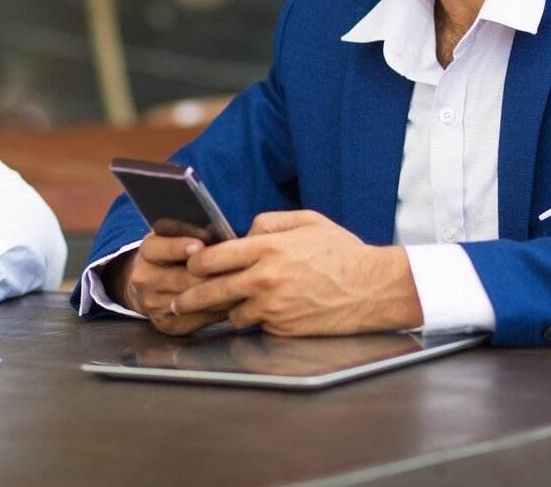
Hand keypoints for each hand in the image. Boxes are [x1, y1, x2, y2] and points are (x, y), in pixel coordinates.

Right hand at [106, 232, 228, 335]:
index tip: (199, 245)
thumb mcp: (177, 237)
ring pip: (192, 300)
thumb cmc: (175, 256)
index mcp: (147, 251)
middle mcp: (144, 278)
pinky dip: (216, 310)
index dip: (177, 247)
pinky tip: (230, 302)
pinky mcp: (165, 323)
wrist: (150, 286)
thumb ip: (194, 234)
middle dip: (211, 274)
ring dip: (219, 294)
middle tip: (237, 268)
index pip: (157, 248)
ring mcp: (152, 303)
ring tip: (241, 285)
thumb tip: (220, 234)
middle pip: (181, 278)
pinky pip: (197, 318)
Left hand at [178, 210, 421, 335]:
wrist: (374, 288)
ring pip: (233, 313)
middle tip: (177, 302)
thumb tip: (242, 234)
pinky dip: (257, 320)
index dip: (195, 262)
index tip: (190, 265)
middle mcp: (265, 279)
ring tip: (228, 305)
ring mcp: (274, 307)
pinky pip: (258, 326)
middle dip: (189, 297)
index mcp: (268, 248)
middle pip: (211, 291)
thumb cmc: (342, 251)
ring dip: (230, 309)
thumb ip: (268, 223)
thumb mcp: (306, 221)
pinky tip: (262, 312)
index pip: (213, 257)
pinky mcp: (284, 329)